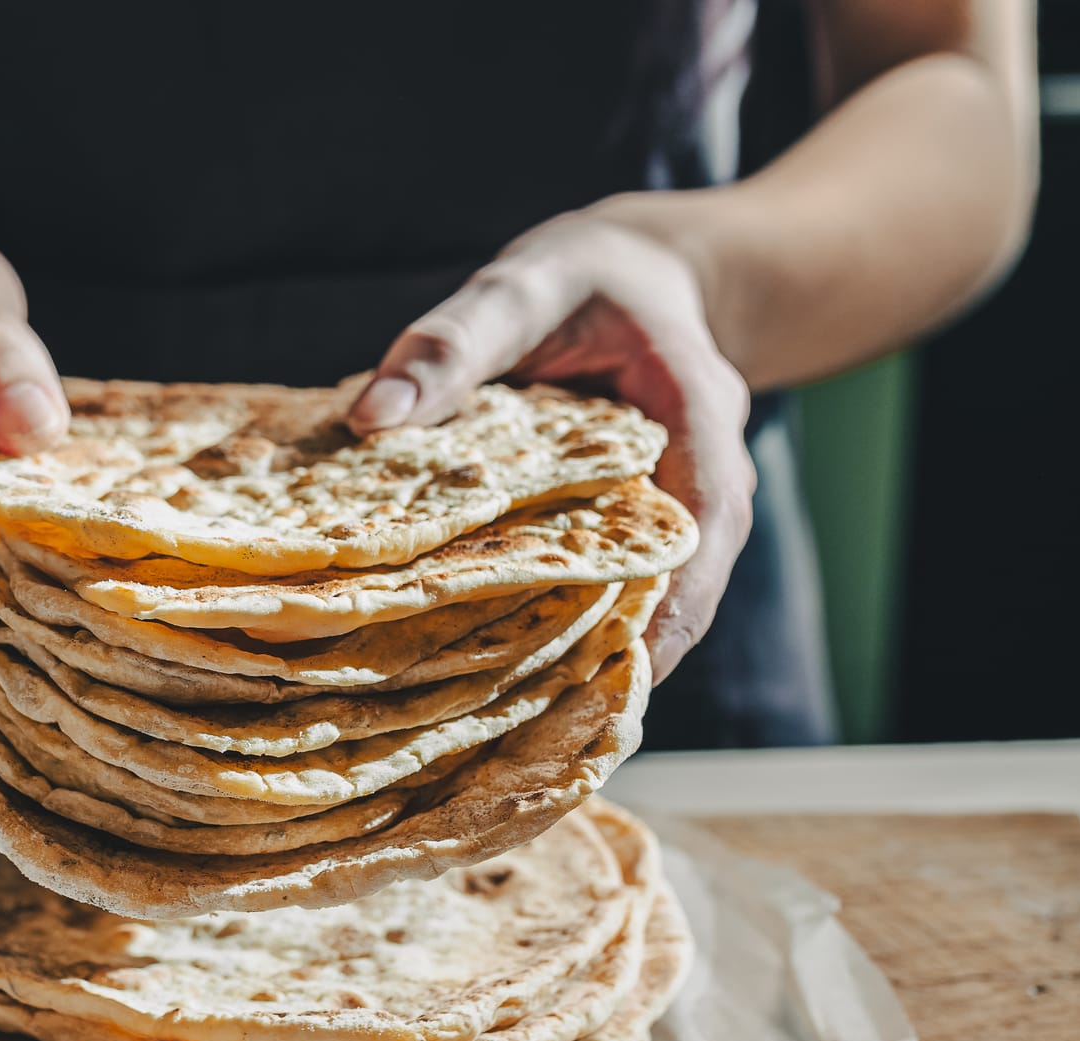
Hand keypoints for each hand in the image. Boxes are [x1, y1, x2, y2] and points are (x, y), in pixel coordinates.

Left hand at [348, 204, 752, 682]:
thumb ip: (458, 340)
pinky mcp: (628, 527)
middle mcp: (700, 476)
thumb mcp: (526, 283)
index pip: (709, 521)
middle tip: (557, 729)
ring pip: (650, 594)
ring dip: (597, 651)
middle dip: (629, 652)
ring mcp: (670, 508)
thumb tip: (370, 415)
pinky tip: (509, 673)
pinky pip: (614, 583)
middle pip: (685, 582)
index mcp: (697, 412)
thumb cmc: (584, 274)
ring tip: (528, 727)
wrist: (636, 272)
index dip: (676, 601)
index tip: (628, 666)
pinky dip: (570, 623)